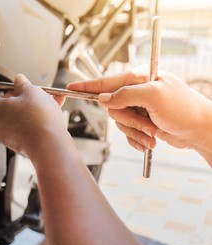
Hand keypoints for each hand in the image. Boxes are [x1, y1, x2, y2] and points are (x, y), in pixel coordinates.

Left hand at [0, 74, 66, 157]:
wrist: (49, 144)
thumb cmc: (37, 119)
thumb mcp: (32, 92)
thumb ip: (23, 85)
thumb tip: (19, 81)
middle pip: (4, 105)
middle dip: (16, 96)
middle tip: (27, 90)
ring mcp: (7, 135)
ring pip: (16, 116)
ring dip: (28, 107)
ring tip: (46, 100)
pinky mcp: (19, 143)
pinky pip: (24, 126)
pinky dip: (33, 118)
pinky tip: (48, 111)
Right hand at [67, 68, 211, 153]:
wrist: (199, 130)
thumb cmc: (184, 109)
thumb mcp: (154, 96)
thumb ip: (125, 94)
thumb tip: (104, 98)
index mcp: (139, 78)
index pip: (107, 81)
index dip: (87, 86)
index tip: (71, 87)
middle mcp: (136, 91)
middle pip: (112, 107)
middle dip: (129, 120)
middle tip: (148, 123)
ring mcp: (138, 107)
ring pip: (119, 122)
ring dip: (136, 131)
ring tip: (153, 133)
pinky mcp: (141, 121)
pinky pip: (126, 132)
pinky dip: (137, 139)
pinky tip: (150, 140)